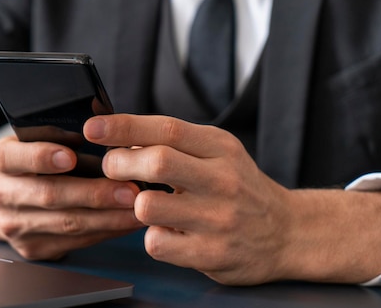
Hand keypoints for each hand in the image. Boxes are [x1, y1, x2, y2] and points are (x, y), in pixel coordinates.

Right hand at [0, 137, 142, 260]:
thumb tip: (107, 127)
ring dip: (108, 218)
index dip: (41, 157)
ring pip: (66, 223)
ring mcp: (14, 225)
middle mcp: (1, 194)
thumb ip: (61, 134)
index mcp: (2, 160)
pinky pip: (75, 242)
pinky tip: (126, 222)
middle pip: (49, 195)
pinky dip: (105, 231)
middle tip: (129, 190)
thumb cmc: (33, 160)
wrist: (5, 196)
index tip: (72, 157)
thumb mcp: (35, 140)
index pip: (14, 157)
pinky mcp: (31, 248)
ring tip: (137, 207)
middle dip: (94, 194)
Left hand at [83, 114, 380, 284]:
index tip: (93, 128)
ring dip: (134, 204)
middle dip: (119, 163)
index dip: (124, 127)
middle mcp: (223, 179)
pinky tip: (167, 231)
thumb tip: (122, 137)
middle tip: (112, 168)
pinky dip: (152, 236)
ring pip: (148, 205)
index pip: (166, 128)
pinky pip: (157, 243)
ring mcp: (219, 219)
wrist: (288, 232)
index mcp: (220, 148)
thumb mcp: (218, 154)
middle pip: (157, 161)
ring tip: (147, 203)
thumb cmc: (240, 188)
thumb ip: (176, 143)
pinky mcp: (212, 253)